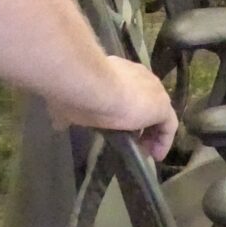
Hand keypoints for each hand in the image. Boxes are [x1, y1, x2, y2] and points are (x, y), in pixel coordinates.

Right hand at [56, 58, 177, 160]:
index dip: (128, 111)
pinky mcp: (161, 106)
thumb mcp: (70, 101)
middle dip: (142, 122)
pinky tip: (155, 155)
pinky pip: (168, 126)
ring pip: (159, 113)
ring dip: (152, 132)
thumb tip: (57, 122)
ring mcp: (154, 90)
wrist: (91, 83)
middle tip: (135, 141)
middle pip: (147, 101)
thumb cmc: (78, 90)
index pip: (130, 90)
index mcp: (120, 71)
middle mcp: (141, 76)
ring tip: (145, 151)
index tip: (122, 128)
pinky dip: (163, 141)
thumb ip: (68, 110)